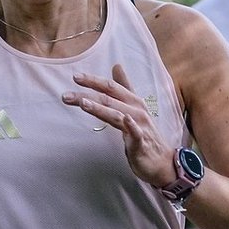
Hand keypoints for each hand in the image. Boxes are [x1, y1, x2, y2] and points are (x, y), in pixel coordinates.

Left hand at [63, 63, 175, 188]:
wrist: (162, 162)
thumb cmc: (145, 133)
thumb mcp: (133, 107)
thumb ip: (124, 88)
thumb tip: (116, 66)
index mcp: (133, 102)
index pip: (111, 87)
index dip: (94, 81)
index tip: (75, 76)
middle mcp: (136, 111)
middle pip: (110, 99)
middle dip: (87, 96)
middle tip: (66, 95)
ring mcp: (140, 126)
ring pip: (117, 114)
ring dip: (100, 108)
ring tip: (83, 104)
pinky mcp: (142, 143)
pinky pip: (136, 133)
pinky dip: (131, 125)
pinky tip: (125, 118)